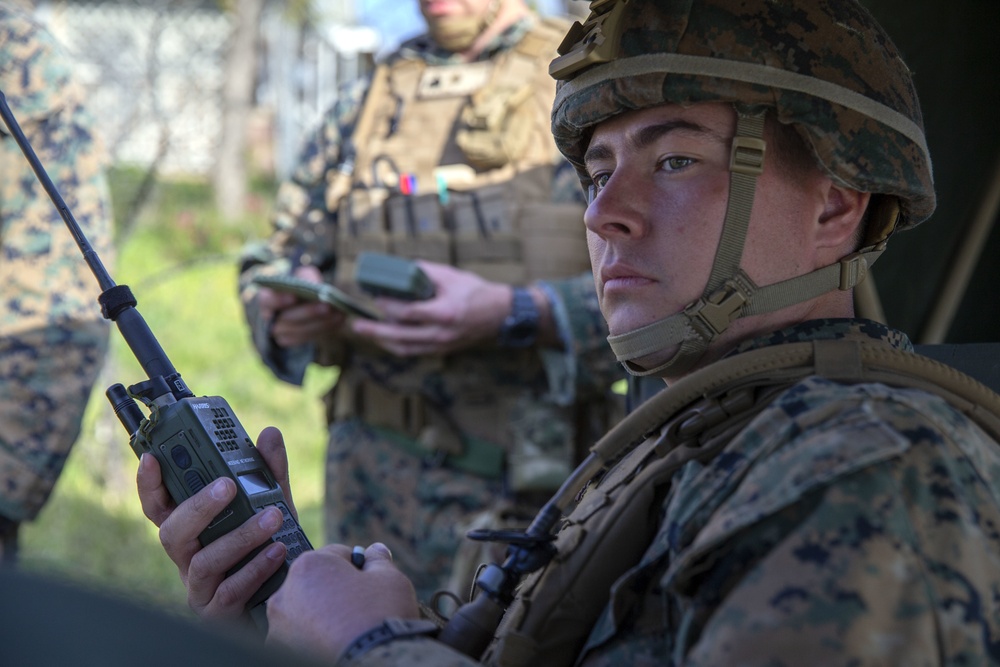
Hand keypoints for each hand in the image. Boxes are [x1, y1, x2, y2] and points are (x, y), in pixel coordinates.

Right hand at [136, 426, 296, 618]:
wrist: (291, 590)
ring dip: (239, 537)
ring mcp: (200, 587)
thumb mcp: (271, 503)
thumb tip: (269, 434)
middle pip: (172, 533)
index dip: (149, 484)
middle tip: (228, 484)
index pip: (158, 506)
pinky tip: (277, 551)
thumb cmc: (267, 544)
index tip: (153, 458)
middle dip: (198, 506)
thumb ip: (269, 472)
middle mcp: (187, 557)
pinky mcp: (219, 611)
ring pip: (205, 562)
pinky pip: (230, 591)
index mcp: (191, 529)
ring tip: (272, 517)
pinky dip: (254, 568)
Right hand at [258, 265, 347, 347]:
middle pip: (287, 319)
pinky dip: (324, 329)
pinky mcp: (291, 340)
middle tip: (327, 306)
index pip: (267, 301)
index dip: (279, 300)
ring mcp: (280, 332)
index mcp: (266, 299)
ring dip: (321, 323)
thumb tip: (314, 285)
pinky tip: (338, 320)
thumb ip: (305, 276)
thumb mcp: (300, 276)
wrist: (297, 303)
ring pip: (299, 330)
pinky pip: (307, 337)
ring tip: (338, 314)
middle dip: (308, 312)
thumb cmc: (298, 286)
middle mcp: (269, 318)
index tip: (293, 296)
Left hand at [266, 543, 419, 659]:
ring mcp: (279, 625)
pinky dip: (313, 637)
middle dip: (334, 589)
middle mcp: (285, 592)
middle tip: (358, 607)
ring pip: (304, 609)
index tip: (367, 582)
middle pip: (315, 582)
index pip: (335, 555)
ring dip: (321, 613)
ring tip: (346, 628)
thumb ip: (377, 559)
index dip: (356, 567)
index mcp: (309, 565)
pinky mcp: (280, 649)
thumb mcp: (389, 578)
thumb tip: (374, 551)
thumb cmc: (380, 617)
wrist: (373, 663)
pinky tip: (333, 642)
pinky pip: (298, 635)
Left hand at [351, 261, 512, 355]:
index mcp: (445, 313)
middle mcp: (441, 333)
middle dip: (376, 331)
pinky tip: (385, 338)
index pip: (408, 314)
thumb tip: (401, 268)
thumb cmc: (476, 292)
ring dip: (383, 341)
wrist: (499, 315)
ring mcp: (441, 345)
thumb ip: (426, 272)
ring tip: (367, 332)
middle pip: (401, 337)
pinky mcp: (441, 350)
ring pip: (405, 348)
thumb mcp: (452, 276)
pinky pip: (414, 351)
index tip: (376, 298)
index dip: (389, 307)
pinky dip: (397, 346)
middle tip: (357, 325)